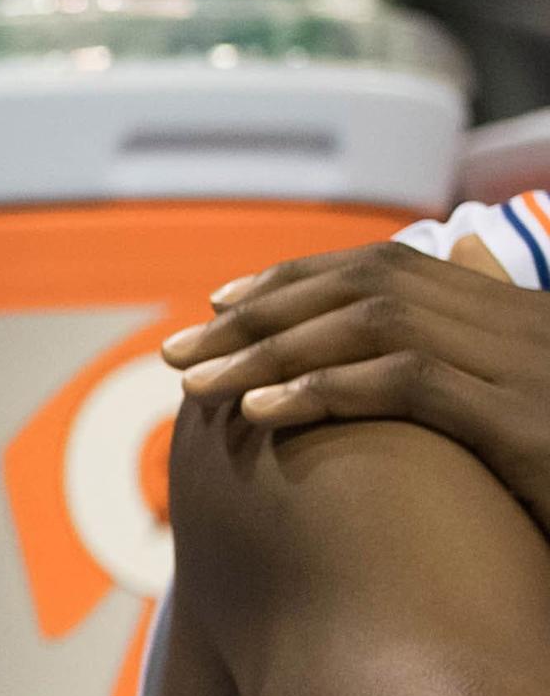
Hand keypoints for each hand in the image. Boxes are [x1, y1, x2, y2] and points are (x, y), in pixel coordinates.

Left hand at [165, 239, 549, 530]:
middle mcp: (524, 327)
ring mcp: (527, 367)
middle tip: (180, 348)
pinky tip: (262, 414)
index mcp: (522, 320)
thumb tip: (392, 376)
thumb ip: (463, 388)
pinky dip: (325, 390)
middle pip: (371, 283)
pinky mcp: (525, 421)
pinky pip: (407, 383)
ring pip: (376, 322)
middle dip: (266, 310)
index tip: (226, 305)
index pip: (395, 268)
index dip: (304, 279)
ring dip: (274, 348)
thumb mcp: (523, 427)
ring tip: (197, 383)